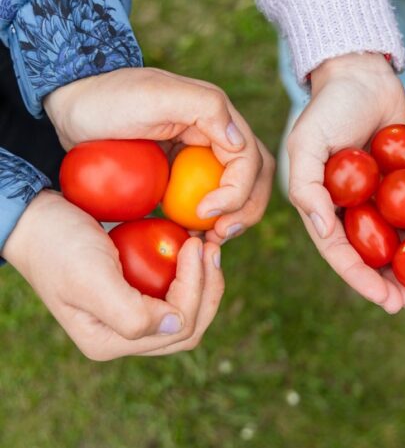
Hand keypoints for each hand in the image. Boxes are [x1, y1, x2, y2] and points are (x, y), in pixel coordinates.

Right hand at [1, 191, 223, 360]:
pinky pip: (175, 292)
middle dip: (208, 288)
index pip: (177, 327)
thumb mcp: (90, 278)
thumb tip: (176, 326)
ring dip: (204, 280)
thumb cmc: (58, 245)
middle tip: (210, 247)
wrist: (36, 220)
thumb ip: (131, 314)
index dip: (195, 287)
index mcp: (108, 343)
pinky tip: (194, 245)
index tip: (194, 244)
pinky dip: (191, 272)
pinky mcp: (136, 294)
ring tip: (206, 246)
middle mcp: (122, 337)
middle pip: (189, 328)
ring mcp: (130, 315)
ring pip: (188, 312)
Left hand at [44, 68, 274, 243]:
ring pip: (239, 193)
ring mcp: (200, 157)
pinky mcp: (182, 174)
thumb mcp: (154, 96)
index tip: (203, 213)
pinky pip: (209, 200)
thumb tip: (241, 142)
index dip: (237, 192)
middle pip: (255, 179)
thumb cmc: (107, 99)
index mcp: (217, 116)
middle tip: (220, 235)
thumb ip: (206, 109)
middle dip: (245, 210)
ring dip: (233, 219)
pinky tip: (191, 235)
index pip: (249, 161)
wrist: (69, 109)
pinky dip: (208, 221)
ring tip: (209, 240)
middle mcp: (216, 136)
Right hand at [286, 53, 404, 312]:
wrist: (363, 72)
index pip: (344, 255)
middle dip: (396, 285)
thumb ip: (308, 187)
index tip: (389, 301)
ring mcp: (381, 198)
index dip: (364, 282)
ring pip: (401, 242)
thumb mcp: (307, 142)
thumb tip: (326, 232)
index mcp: (326, 208)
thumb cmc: (330, 106)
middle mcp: (353, 209)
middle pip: (375, 258)